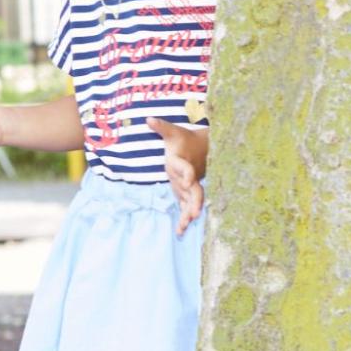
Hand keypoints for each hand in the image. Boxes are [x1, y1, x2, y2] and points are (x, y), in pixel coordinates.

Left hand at [149, 118, 208, 236]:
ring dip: (188, 214)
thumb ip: (161, 127)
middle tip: (194, 213)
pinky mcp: (187, 193)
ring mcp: (190, 186)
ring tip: (184, 227)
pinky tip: (180, 232)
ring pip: (192, 202)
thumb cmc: (185, 139)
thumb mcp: (173, 132)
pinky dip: (184, 218)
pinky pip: (187, 207)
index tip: (189, 181)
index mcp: (184, 162)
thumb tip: (148, 119)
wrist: (203, 147)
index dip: (187, 174)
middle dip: (194, 202)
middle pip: (195, 191)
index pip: (187, 169)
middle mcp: (190, 177)